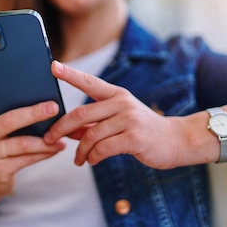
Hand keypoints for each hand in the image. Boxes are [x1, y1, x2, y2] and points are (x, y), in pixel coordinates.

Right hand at [0, 61, 65, 201]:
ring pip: (21, 143)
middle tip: (53, 106)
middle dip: (33, 113)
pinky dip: (44, 154)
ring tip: (62, 137)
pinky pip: (26, 159)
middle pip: (9, 120)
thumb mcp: (5, 132)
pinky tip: (58, 148)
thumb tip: (46, 101)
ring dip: (45, 141)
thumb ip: (15, 117)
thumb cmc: (5, 150)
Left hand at [45, 61, 184, 168]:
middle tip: (50, 139)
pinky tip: (92, 160)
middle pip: (81, 113)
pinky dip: (93, 157)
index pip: (89, 81)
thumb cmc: (143, 130)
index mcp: (116, 94)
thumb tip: (68, 131)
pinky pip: (103, 148)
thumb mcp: (119, 120)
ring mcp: (129, 119)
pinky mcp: (134, 137)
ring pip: (91, 135)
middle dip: (61, 128)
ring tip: (79, 159)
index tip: (53, 66)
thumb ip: (95, 123)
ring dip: (80, 150)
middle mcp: (122, 103)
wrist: (175, 140)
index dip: (70, 74)